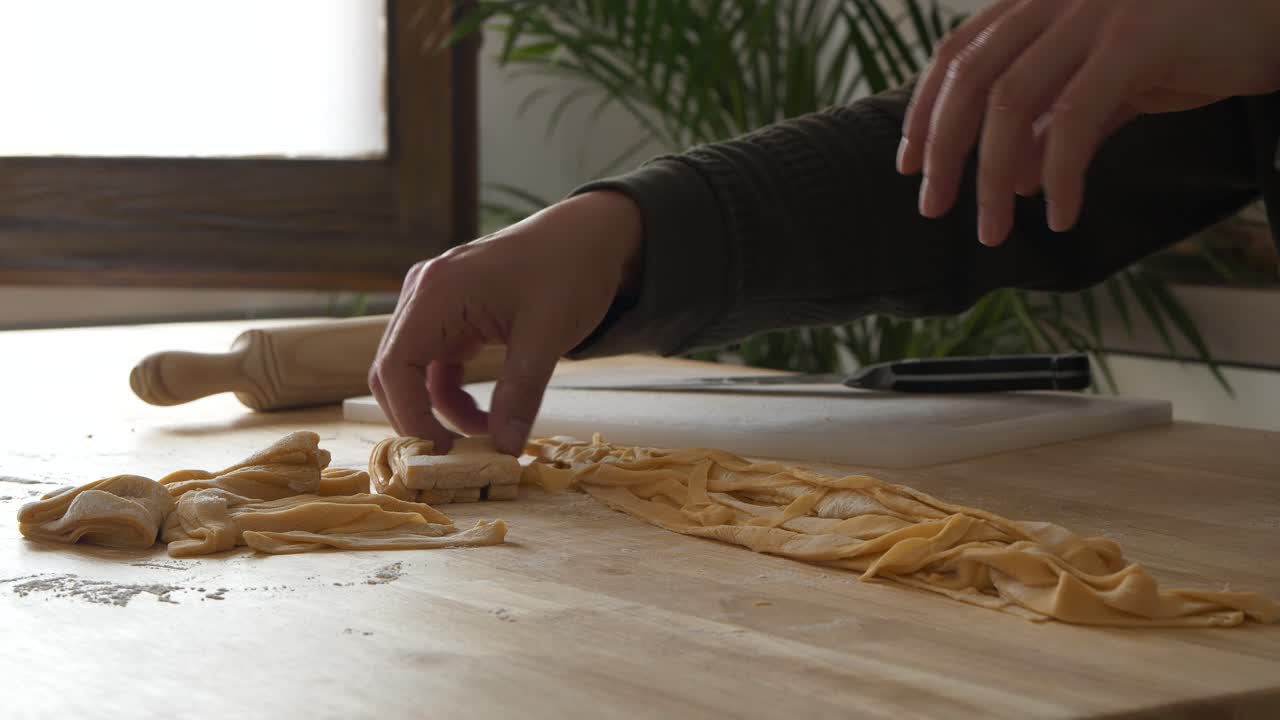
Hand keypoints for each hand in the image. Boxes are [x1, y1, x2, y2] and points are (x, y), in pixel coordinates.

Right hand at [369, 191, 642, 454]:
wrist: (589, 235)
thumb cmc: (570, 269)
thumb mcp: (548, 335)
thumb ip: (521, 392)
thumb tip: (504, 448)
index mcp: (437, 292)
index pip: (395, 366)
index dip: (409, 417)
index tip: (440, 454)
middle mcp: (423, 294)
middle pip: (393, 371)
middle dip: (419, 418)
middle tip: (455, 458)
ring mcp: (434, 303)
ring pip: (413, 372)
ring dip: (441, 411)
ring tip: (488, 437)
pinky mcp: (450, 315)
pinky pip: (436, 365)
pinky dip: (453, 395)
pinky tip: (488, 416)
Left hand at [897, 0, 1279, 246]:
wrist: (1277, 12)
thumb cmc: (1198, 38)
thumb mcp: (1112, 82)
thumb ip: (1059, 122)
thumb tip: (1015, 179)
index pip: (958, 53)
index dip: (924, 110)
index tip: (908, 165)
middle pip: (971, 77)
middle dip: (942, 150)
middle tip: (932, 209)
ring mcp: (1097, 9)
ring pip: (1012, 101)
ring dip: (991, 177)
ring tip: (990, 230)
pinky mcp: (1139, 36)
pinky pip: (1075, 117)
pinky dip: (1059, 174)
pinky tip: (1059, 214)